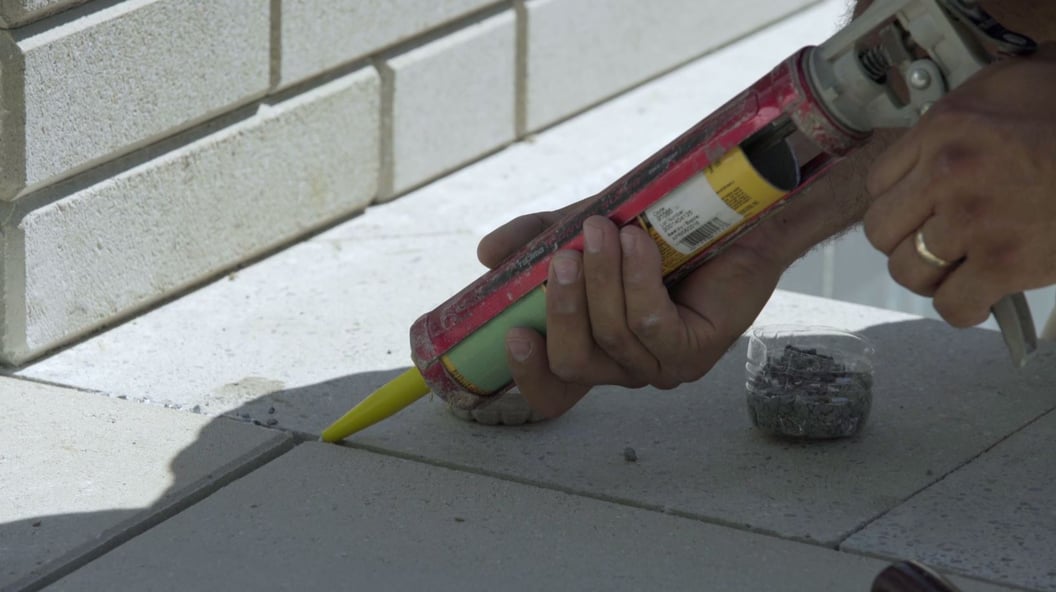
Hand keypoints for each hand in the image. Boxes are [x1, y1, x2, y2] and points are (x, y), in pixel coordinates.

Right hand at [477, 200, 784, 417]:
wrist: (729, 216)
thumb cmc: (654, 228)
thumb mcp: (582, 230)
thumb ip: (536, 240)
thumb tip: (486, 255)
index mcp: (594, 349)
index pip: (553, 392)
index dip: (527, 376)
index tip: (511, 334)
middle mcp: (624, 367)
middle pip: (573, 362)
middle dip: (563, 308)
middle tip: (564, 256)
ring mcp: (660, 366)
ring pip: (613, 336)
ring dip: (604, 279)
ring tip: (606, 230)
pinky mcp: (694, 352)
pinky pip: (652, 324)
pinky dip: (638, 280)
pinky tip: (638, 244)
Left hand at [863, 44, 1055, 326]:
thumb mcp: (1008, 87)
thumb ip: (961, 114)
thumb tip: (934, 138)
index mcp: (942, 128)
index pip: (878, 183)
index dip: (899, 203)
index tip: (919, 211)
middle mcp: (947, 173)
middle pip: (882, 231)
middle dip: (905, 242)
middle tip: (936, 243)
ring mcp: (973, 221)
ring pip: (909, 271)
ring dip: (932, 277)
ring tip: (959, 269)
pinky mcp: (1004, 262)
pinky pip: (954, 304)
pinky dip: (964, 307)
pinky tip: (984, 296)